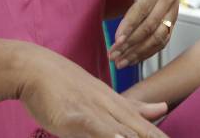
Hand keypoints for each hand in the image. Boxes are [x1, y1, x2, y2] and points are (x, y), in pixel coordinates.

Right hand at [19, 46, 168, 137]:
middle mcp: (110, 108)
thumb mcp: (105, 96)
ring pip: (122, 130)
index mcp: (119, 105)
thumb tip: (164, 108)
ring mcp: (93, 110)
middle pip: (141, 131)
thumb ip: (134, 106)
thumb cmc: (66, 86)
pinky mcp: (73, 115)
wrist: (35, 68)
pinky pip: (94, 125)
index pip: (147, 128)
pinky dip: (107, 133)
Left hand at [108, 0, 178, 68]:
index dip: (130, 24)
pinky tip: (131, 59)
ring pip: (158, 37)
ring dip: (139, 51)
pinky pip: (162, 41)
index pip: (143, 6)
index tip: (116, 39)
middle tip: (112, 54)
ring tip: (119, 62)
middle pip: (151, 25)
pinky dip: (147, 53)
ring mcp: (173, 11)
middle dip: (131, 42)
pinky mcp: (172, 21)